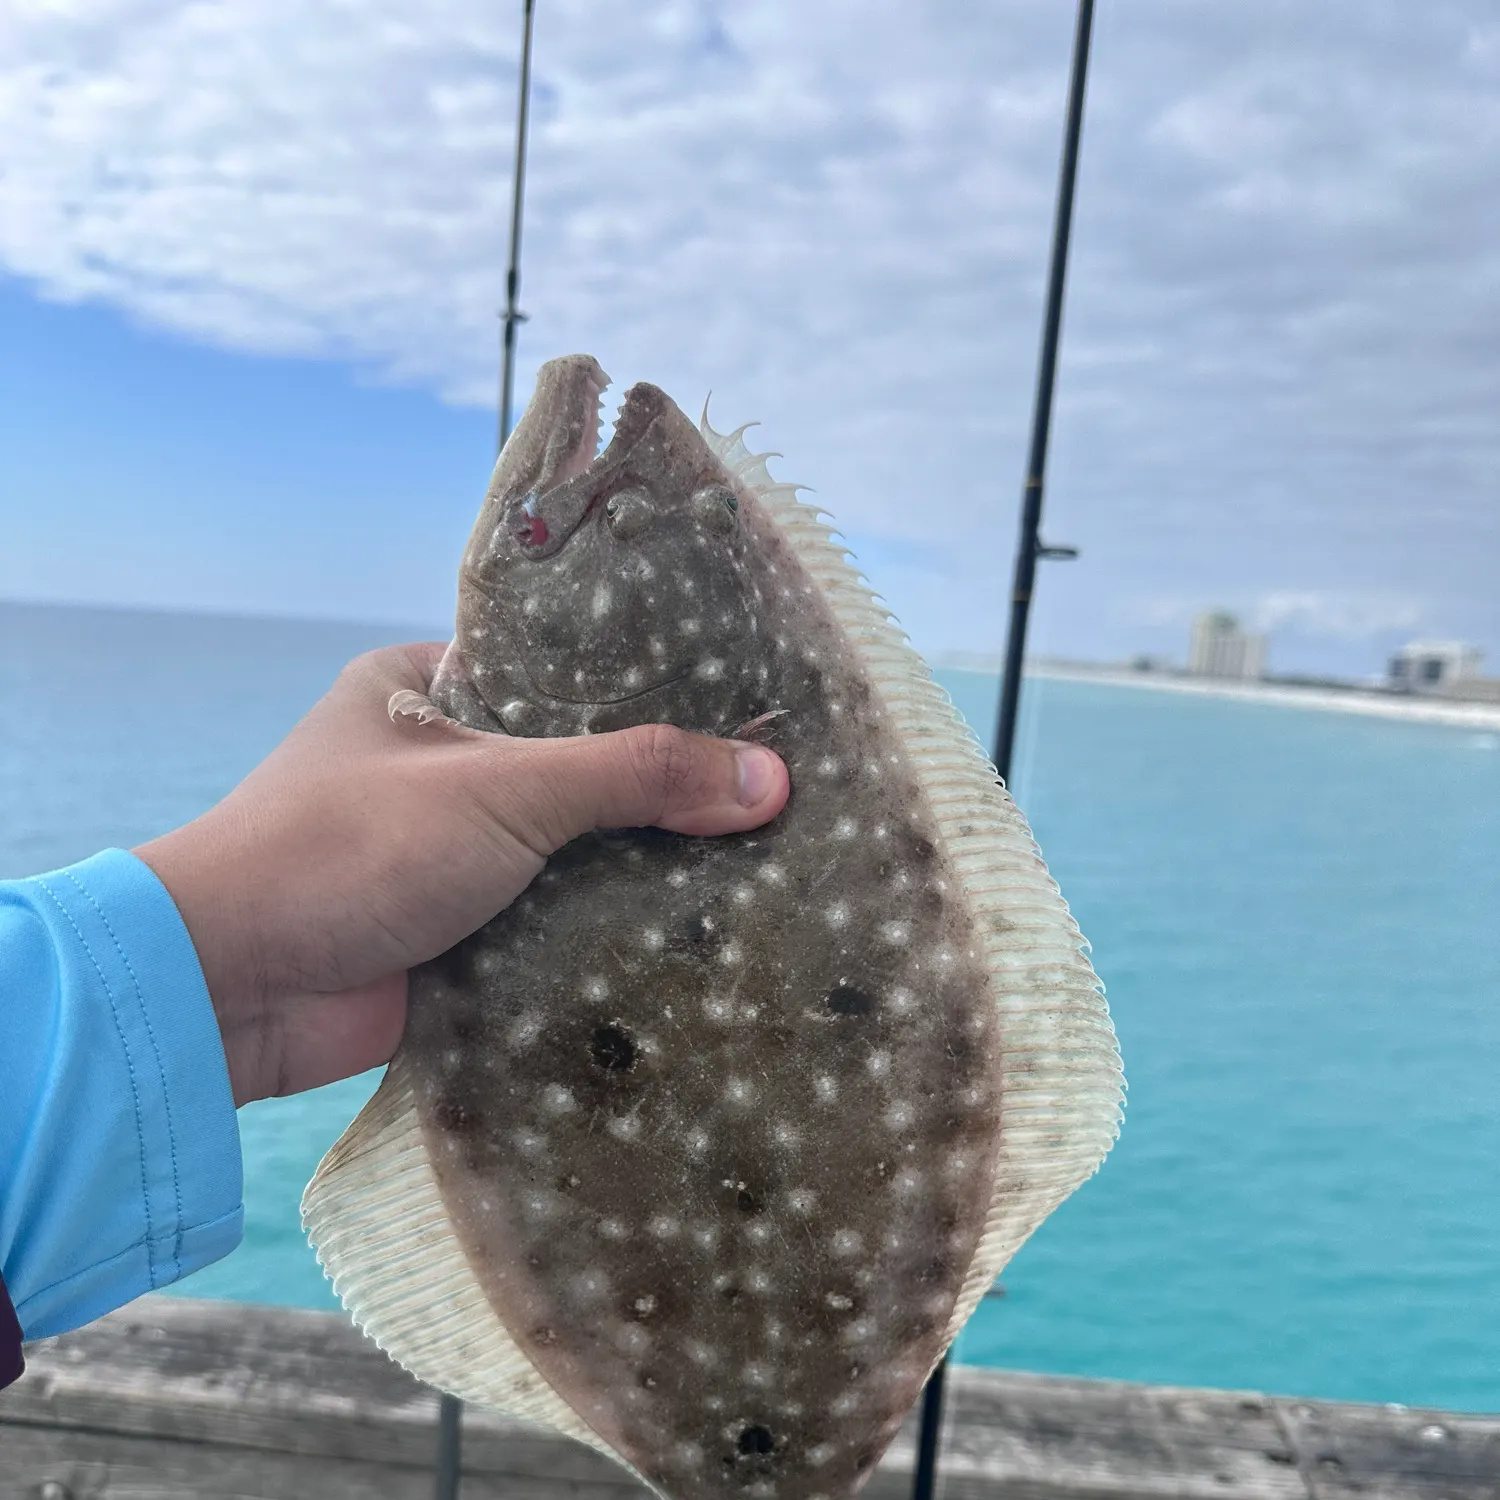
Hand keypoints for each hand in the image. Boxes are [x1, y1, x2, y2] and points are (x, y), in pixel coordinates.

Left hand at [135, 643, 788, 1106]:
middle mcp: (434, 766)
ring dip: (636, 870)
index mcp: (423, 688)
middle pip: (574, 770)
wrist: (230, 994)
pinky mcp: (454, 937)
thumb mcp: (503, 788)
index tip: (740, 706)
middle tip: (765, 793)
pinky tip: (695, 934)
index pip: (560, 673)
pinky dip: (605, 934)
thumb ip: (635, 776)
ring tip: (756, 863)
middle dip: (655, 792)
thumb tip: (771, 779)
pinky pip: (550, 925)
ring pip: (566, 854)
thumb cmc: (349, 847)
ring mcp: (444, 856)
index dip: (647, 689)